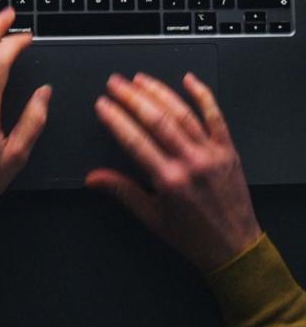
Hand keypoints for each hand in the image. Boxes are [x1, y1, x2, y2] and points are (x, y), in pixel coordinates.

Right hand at [86, 71, 261, 272]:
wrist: (234, 247)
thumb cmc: (192, 236)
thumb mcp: (152, 218)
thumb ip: (122, 192)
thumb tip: (92, 178)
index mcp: (169, 180)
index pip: (135, 141)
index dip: (116, 119)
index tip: (103, 104)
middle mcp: (190, 162)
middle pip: (156, 120)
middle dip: (132, 98)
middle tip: (115, 83)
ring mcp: (211, 153)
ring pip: (182, 113)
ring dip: (159, 92)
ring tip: (139, 79)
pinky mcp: (228, 149)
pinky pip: (215, 116)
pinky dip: (203, 95)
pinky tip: (189, 79)